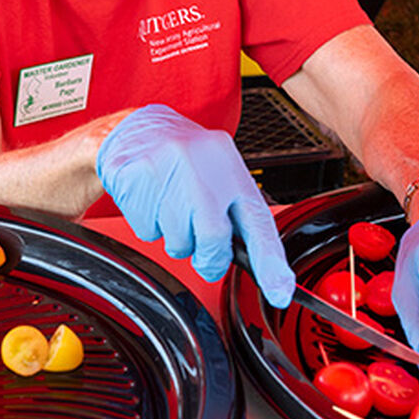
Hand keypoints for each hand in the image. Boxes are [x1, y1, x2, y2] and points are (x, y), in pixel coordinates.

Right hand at [96, 104, 294, 306]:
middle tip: (201, 246)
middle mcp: (201, 168)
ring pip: (177, 243)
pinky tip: (153, 201)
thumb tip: (255, 262)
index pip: (257, 221)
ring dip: (176, 238)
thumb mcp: (220, 172)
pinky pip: (148, 232)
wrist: (138, 127)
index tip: (280, 291)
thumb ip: (235, 212)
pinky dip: (151, 226)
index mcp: (230, 167)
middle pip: (213, 240)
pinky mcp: (138, 182)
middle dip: (208, 256)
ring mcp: (167, 173)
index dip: (270, 262)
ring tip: (172, 206)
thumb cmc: (186, 157)